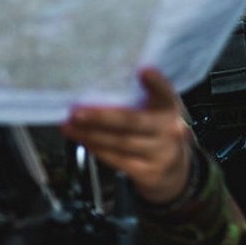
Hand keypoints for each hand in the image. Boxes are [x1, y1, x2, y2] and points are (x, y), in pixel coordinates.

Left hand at [62, 67, 192, 204]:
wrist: (174, 169)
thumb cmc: (158, 131)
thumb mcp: (158, 111)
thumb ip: (140, 97)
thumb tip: (102, 82)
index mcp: (170, 108)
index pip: (165, 92)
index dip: (156, 82)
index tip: (144, 71)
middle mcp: (169, 130)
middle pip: (132, 121)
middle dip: (101, 117)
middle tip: (77, 111)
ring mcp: (160, 153)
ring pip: (120, 143)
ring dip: (90, 134)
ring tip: (70, 127)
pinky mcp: (148, 173)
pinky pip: (117, 160)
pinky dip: (97, 149)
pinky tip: (83, 140)